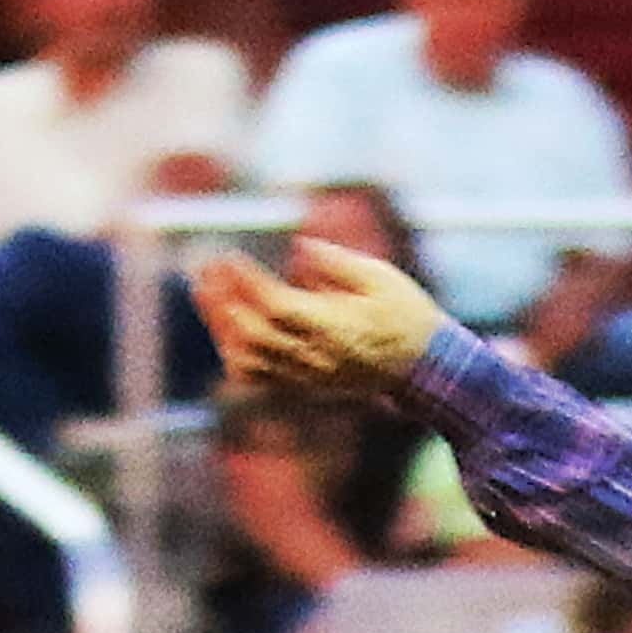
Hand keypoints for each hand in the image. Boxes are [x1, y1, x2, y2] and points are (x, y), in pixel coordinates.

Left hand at [195, 234, 447, 402]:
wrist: (426, 367)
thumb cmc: (407, 315)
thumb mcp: (380, 276)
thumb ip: (335, 262)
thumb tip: (299, 248)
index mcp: (335, 327)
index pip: (276, 307)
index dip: (246, 283)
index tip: (229, 257)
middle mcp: (317, 356)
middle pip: (254, 335)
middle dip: (223, 301)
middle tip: (205, 271)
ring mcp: (309, 374)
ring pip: (250, 359)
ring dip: (222, 327)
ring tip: (208, 294)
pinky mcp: (305, 383)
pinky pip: (258, 376)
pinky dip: (235, 353)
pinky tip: (227, 326)